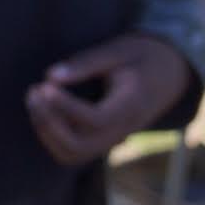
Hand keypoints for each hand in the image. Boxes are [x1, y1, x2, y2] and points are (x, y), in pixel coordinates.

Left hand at [25, 34, 192, 168]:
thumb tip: (50, 76)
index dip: (65, 106)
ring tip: (34, 98)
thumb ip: (86, 63)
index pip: (96, 120)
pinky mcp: (103, 139)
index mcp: (131, 106)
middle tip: (34, 91)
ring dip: (47, 132)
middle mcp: (122, 129)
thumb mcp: (119, 50)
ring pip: (73, 154)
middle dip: (50, 123)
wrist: (170, 74)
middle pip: (80, 146)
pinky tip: (42, 108)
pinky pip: (74, 150)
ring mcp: (113, 138)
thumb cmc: (142, 56)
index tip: (44, 85)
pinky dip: (52, 137)